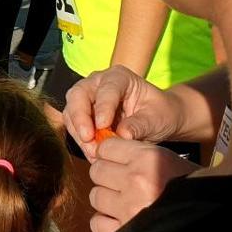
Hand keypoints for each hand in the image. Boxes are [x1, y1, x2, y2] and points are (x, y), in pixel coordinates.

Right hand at [63, 65, 183, 160]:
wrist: (158, 119)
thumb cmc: (160, 114)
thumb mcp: (156, 119)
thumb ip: (140, 125)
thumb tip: (123, 135)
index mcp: (119, 77)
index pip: (106, 89)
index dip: (103, 107)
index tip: (103, 125)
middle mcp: (97, 83)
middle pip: (78, 95)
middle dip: (80, 118)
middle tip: (88, 138)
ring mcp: (87, 98)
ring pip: (72, 112)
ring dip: (79, 133)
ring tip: (93, 152)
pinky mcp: (82, 114)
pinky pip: (74, 126)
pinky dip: (81, 141)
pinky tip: (93, 154)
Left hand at [89, 137, 195, 231]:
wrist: (211, 215)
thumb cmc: (192, 188)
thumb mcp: (169, 162)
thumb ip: (138, 156)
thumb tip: (104, 154)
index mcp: (148, 158)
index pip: (106, 147)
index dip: (109, 155)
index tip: (116, 163)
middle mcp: (135, 179)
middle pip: (96, 171)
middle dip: (106, 178)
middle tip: (121, 186)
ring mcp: (128, 206)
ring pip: (95, 196)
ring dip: (106, 201)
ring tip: (123, 205)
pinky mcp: (125, 231)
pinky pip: (98, 222)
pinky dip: (105, 224)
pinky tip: (119, 222)